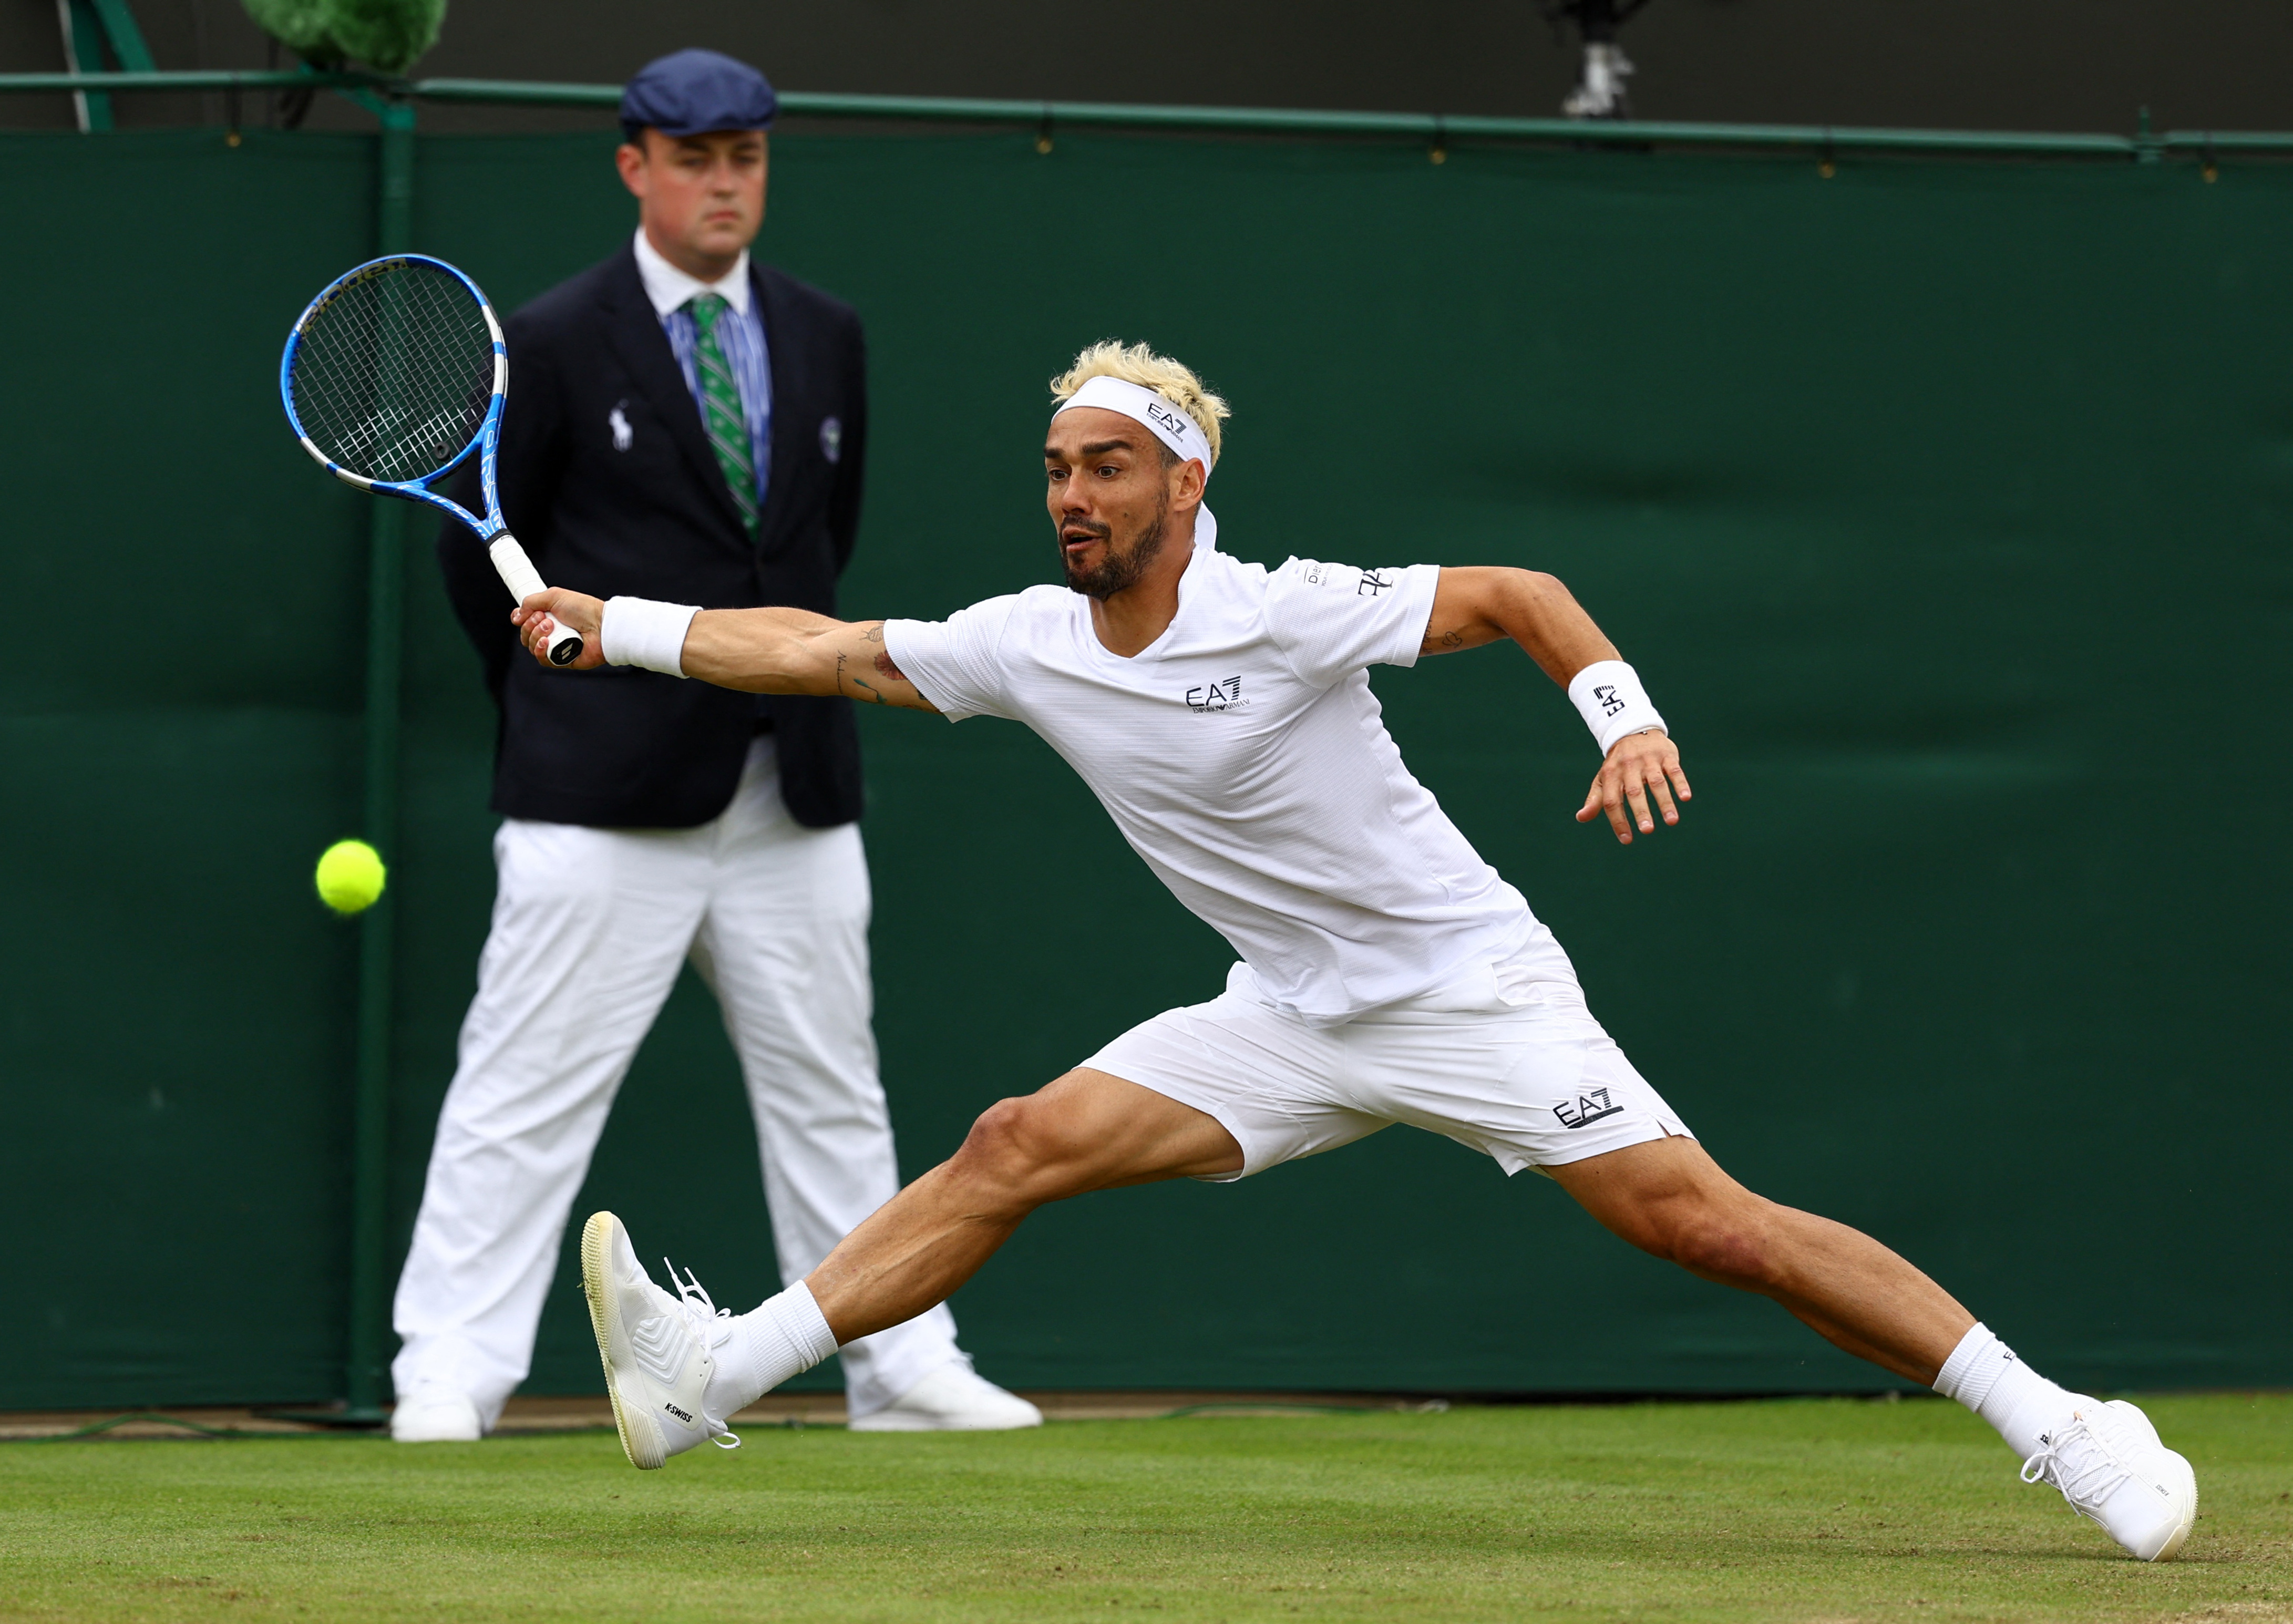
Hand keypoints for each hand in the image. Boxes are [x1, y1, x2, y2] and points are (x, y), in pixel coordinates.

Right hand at [513, 588, 605, 669]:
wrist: (601, 625)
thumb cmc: (583, 609)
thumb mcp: (554, 596)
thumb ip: (531, 601)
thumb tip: (516, 615)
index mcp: (549, 616)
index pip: (525, 621)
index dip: (520, 619)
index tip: (522, 615)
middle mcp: (551, 632)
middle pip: (525, 634)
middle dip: (530, 625)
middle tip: (545, 619)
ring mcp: (556, 646)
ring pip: (532, 647)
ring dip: (536, 635)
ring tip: (552, 627)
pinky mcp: (562, 660)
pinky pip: (543, 659)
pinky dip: (540, 650)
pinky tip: (546, 642)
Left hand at [1576, 729, 1689, 844]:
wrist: (1633, 730)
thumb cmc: (1618, 763)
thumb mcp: (1603, 778)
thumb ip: (1595, 799)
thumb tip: (1581, 818)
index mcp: (1611, 775)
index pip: (1612, 801)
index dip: (1618, 821)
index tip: (1627, 840)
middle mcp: (1629, 767)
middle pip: (1634, 792)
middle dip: (1641, 812)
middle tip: (1647, 831)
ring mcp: (1648, 760)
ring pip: (1657, 783)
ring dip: (1665, 802)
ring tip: (1671, 821)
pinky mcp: (1666, 755)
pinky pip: (1674, 770)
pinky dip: (1680, 783)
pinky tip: (1685, 797)